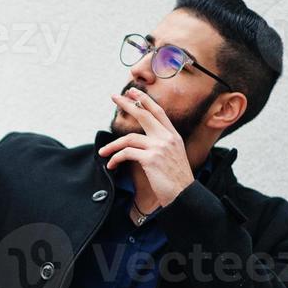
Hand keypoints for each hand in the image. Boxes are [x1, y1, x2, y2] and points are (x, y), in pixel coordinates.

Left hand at [97, 89, 195, 206]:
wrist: (184, 195)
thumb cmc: (176, 180)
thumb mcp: (173, 157)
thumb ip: (161, 146)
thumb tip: (142, 143)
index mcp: (173, 136)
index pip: (158, 112)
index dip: (145, 100)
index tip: (133, 92)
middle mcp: (168, 138)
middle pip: (144, 115)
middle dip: (127, 104)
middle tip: (114, 97)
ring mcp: (160, 147)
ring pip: (129, 138)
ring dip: (112, 146)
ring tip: (102, 152)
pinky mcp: (151, 159)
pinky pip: (126, 153)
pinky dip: (116, 158)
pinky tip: (111, 165)